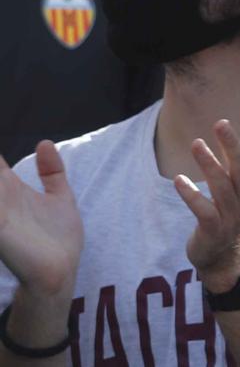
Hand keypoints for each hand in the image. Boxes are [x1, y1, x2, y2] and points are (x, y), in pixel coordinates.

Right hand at [0, 142, 82, 298]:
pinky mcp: (0, 230)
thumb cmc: (58, 238)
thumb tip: (44, 142)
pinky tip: (2, 185)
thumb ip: (52, 171)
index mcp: (11, 190)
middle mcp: (1, 199)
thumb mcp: (59, 198)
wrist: (59, 273)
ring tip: (1, 180)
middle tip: (2, 191)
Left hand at [175, 107, 239, 291]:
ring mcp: (231, 215)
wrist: (228, 259)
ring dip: (210, 165)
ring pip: (223, 187)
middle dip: (233, 144)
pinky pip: (203, 210)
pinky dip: (191, 195)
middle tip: (220, 123)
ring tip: (196, 144)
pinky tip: (178, 180)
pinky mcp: (213, 230)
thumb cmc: (235, 216)